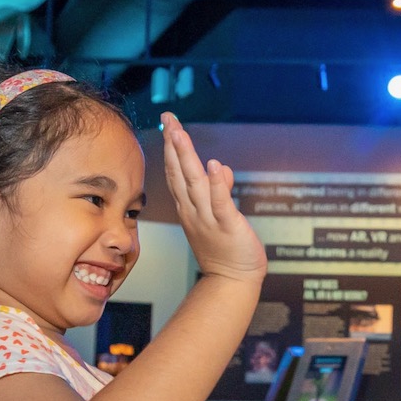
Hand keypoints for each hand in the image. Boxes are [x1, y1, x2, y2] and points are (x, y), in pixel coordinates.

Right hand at [161, 112, 265, 283]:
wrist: (232, 281)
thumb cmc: (225, 250)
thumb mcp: (219, 216)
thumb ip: (219, 191)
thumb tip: (220, 169)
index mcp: (190, 207)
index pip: (177, 172)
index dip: (172, 148)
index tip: (168, 124)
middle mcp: (194, 210)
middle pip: (180, 172)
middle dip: (174, 144)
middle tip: (168, 119)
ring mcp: (208, 218)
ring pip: (194, 183)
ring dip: (187, 158)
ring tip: (179, 134)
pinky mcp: (227, 226)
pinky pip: (220, 203)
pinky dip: (216, 185)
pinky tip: (213, 166)